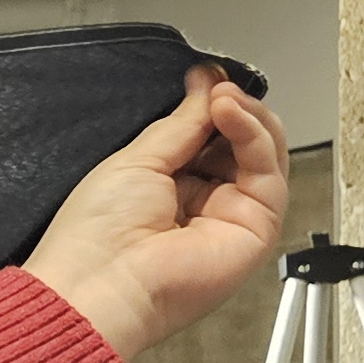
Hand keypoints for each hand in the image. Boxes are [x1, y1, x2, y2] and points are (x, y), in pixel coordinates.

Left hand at [23, 65, 287, 362]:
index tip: (207, 77)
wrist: (99, 285)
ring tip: (223, 98)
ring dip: (248, 115)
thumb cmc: (95, 237)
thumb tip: (205, 86)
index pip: (208, 136)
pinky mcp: (257, 227)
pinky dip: (254, 133)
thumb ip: (180, 123)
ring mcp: (232, 215)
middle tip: (217, 87)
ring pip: (263, 152)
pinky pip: (269, 171)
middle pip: (241, 142)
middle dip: (233, 107)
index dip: (212, 105)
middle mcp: (203, 202)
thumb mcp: (136, 159)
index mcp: (168, 188)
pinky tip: (231, 113)